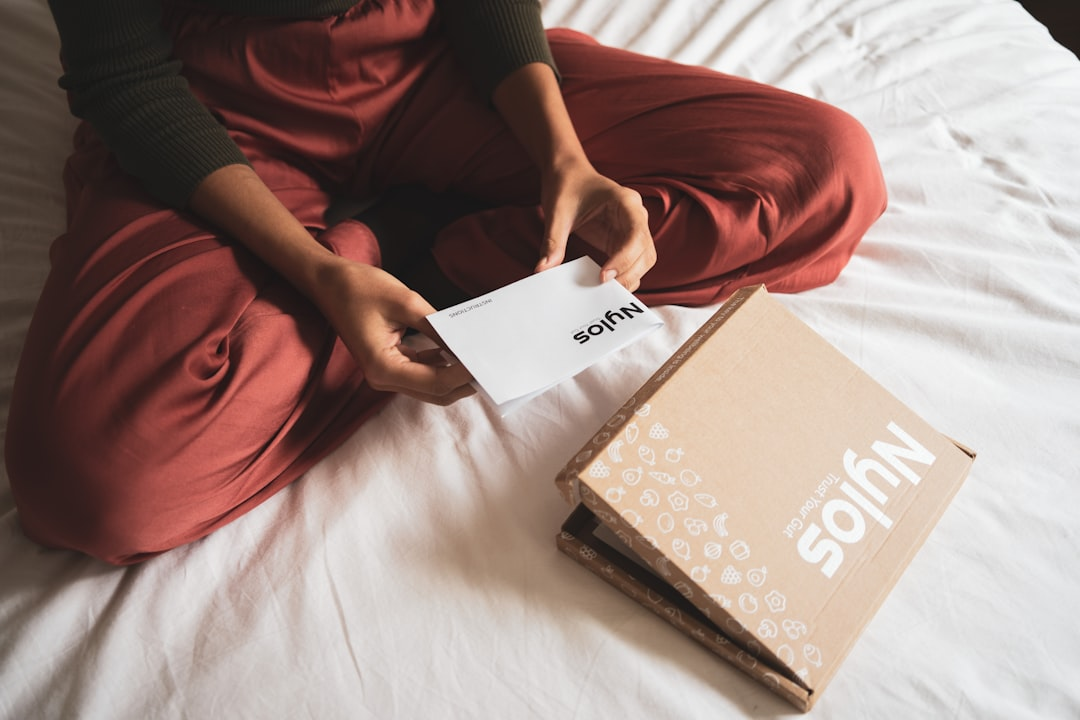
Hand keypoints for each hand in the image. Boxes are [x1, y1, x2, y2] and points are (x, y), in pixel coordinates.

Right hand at [313, 259, 474, 404]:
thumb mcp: (406, 302)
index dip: (464, 373)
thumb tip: (467, 342)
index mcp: (383, 368)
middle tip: (492, 364)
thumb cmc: (360, 288)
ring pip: (431, 385)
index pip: (435, 382)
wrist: (329, 282)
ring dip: (455, 374)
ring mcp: (386, 374)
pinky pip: (422, 372)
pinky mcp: (390, 363)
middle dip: (464, 380)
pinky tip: (459, 350)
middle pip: (435, 392)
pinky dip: (442, 364)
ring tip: (480, 357)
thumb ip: (438, 327)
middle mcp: (383, 379)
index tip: (487, 360)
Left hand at [535, 158, 655, 291]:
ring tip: (603, 291)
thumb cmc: (565, 185)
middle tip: (603, 290)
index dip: (624, 259)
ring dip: (629, 278)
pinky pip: (631, 263)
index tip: (604, 276)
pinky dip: (621, 276)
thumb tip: (543, 270)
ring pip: (643, 261)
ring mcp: (632, 229)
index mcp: (625, 201)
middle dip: (629, 274)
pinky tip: (603, 286)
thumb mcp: (556, 212)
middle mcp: (635, 216)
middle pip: (646, 252)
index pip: (636, 235)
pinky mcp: (623, 240)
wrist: (567, 173)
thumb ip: (553, 241)